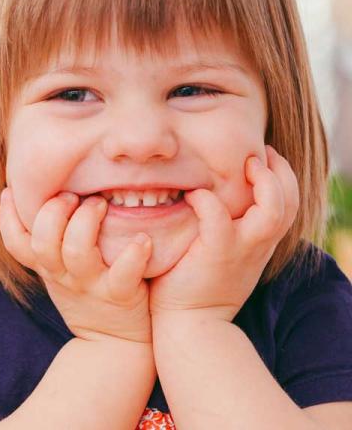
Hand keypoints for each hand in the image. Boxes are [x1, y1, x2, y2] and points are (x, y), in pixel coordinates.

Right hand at [0, 187, 152, 342]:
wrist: (114, 345)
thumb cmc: (87, 295)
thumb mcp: (58, 272)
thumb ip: (50, 241)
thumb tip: (42, 195)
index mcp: (47, 267)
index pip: (14, 243)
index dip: (7, 217)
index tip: (11, 190)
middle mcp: (63, 275)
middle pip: (43, 242)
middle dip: (53, 212)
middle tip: (71, 195)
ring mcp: (90, 285)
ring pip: (77, 252)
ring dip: (86, 222)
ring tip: (100, 203)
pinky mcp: (119, 296)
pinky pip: (123, 274)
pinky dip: (133, 255)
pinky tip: (142, 239)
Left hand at [149, 145, 298, 322]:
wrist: (189, 326)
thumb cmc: (195, 286)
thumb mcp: (222, 255)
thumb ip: (226, 229)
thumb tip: (210, 196)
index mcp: (259, 243)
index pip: (287, 204)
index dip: (282, 177)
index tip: (263, 158)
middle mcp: (257, 245)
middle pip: (290, 202)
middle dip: (281, 171)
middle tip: (259, 153)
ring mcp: (240, 250)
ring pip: (272, 210)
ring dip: (263, 182)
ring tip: (245, 165)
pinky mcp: (215, 255)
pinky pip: (218, 219)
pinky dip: (208, 201)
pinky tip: (194, 194)